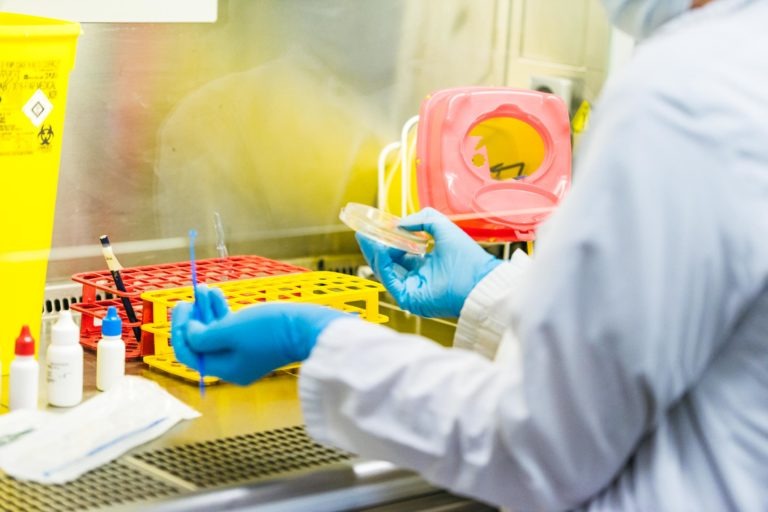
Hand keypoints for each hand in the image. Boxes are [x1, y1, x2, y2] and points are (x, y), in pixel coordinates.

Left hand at [171, 285, 345, 384]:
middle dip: (194, 318)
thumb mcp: (231, 330)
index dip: (180, 330)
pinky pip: (231, 328)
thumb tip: (189, 332)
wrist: (307, 328)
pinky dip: (222, 312)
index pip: (190, 354)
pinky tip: (217, 295)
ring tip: (204, 289)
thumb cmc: (270, 330)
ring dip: (207, 311)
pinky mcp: (256, 341)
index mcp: (225, 369)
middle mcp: (233, 365)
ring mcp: (245, 353)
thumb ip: (204, 334)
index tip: (182, 306)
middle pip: (202, 343)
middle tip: (191, 296)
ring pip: (216, 332)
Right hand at [356, 207, 499, 317]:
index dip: (387, 240)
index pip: (399, 254)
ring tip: (369, 236)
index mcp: (426, 265)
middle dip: (375, 247)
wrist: (479, 279)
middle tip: (364, 232)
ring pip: (385, 271)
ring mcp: (412, 289)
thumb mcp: (443, 227)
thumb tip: (399, 223)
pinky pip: (389, 280)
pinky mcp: (409, 299)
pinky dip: (382, 263)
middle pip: (388, 263)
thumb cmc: (467, 257)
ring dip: (375, 253)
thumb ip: (423, 219)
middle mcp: (416, 278)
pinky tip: (381, 248)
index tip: (375, 227)